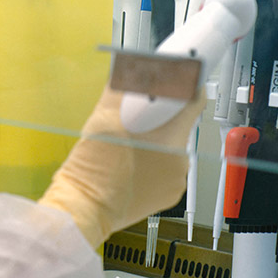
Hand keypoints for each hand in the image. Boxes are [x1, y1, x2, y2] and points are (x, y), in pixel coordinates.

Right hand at [38, 84, 204, 246]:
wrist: (83, 209)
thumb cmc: (92, 169)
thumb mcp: (103, 119)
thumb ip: (121, 89)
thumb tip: (129, 68)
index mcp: (170, 141)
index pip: (194, 102)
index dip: (187, 85)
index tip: (180, 77)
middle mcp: (180, 162)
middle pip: (178, 125)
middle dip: (160, 116)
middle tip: (137, 114)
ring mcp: (175, 181)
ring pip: (171, 147)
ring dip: (155, 140)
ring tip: (128, 144)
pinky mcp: (168, 195)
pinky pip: (166, 168)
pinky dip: (153, 161)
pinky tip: (132, 162)